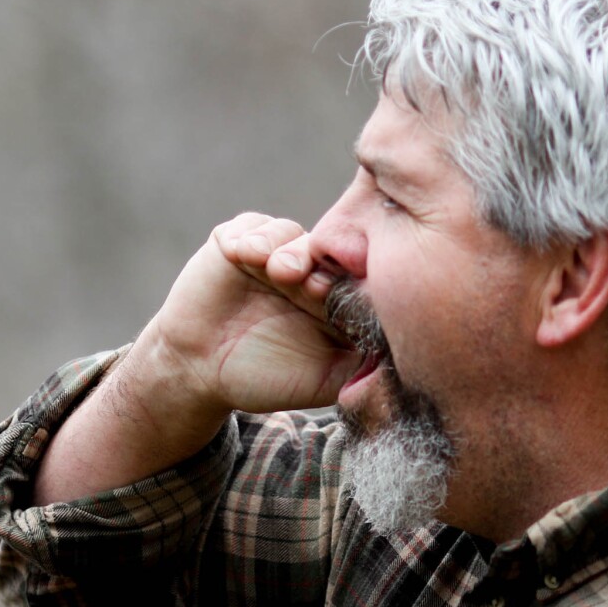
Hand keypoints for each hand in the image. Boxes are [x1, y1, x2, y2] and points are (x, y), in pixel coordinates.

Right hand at [138, 213, 361, 416]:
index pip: (358, 277)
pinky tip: (245, 257)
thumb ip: (364, 367)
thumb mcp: (326, 380)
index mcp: (334, 298)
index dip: (358, 283)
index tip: (352, 301)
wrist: (200, 373)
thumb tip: (407, 358)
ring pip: (292, 234)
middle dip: (324, 264)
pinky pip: (251, 226)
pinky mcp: (235, 241)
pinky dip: (251, 238)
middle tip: (316, 287)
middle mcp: (307, 269)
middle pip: (328, 250)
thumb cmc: (265, 379)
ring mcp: (271, 253)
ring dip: (288, 251)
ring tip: (280, 273)